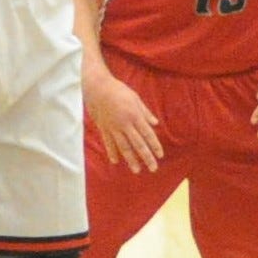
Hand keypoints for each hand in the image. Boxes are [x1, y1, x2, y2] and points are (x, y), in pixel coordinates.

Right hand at [84, 59, 165, 174]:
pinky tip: (115, 161)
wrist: (97, 88)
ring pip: (123, 147)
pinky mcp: (104, 128)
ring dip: (131, 160)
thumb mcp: (136, 98)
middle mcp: (125, 124)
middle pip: (138, 144)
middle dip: (146, 157)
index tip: (160, 155)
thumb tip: (155, 124)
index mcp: (135, 116)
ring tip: (137, 170)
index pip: (148, 134)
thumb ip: (145, 112)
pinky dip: (112, 152)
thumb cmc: (118, 90)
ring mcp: (113, 128)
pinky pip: (109, 143)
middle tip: (153, 168)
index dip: (155, 145)